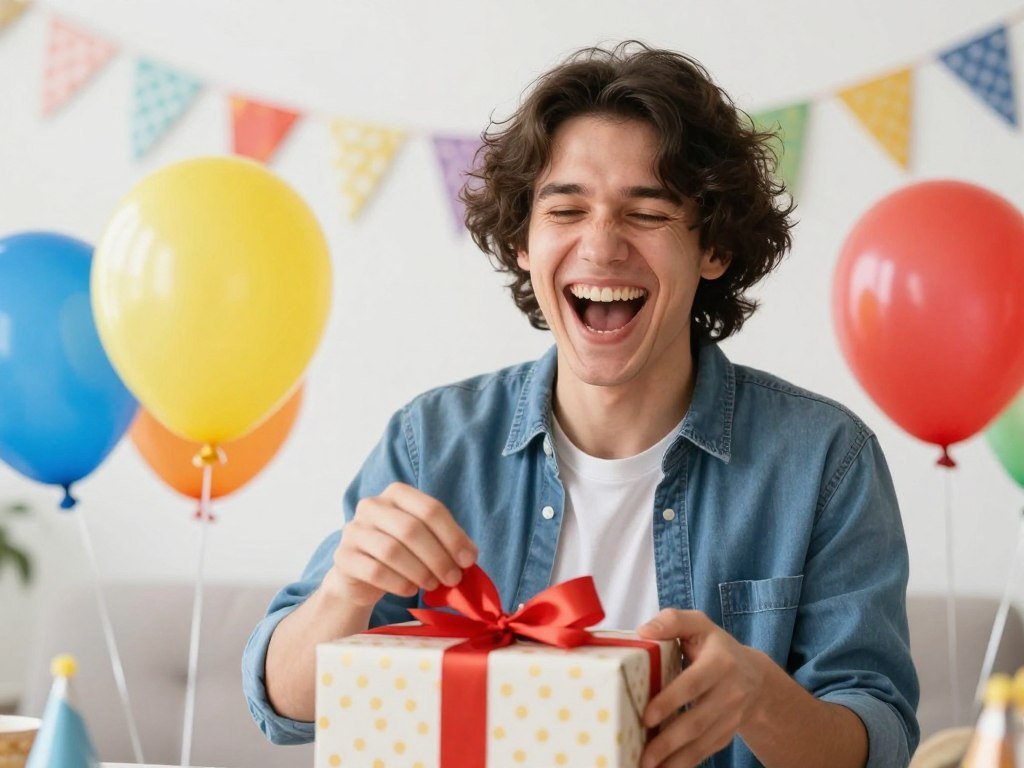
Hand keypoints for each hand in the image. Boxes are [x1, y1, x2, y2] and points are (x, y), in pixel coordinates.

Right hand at [323, 482, 477, 607]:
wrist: (362, 575)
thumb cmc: (402, 553)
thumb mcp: (426, 540)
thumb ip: (448, 542)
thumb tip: (469, 556)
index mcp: (397, 494)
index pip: (430, 509)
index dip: (453, 536)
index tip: (468, 560)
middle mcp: (372, 505)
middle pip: (412, 529)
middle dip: (438, 557)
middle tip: (453, 578)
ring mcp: (354, 530)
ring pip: (392, 551)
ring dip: (419, 571)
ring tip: (432, 584)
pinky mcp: (343, 556)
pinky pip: (375, 571)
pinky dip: (398, 583)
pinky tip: (410, 589)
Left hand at [637, 609, 767, 767]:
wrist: (754, 676)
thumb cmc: (715, 647)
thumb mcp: (699, 624)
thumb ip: (673, 620)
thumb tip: (643, 631)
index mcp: (721, 661)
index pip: (693, 683)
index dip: (670, 701)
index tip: (647, 717)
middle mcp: (731, 692)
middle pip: (698, 721)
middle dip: (669, 741)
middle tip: (643, 755)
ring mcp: (732, 717)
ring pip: (702, 743)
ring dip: (675, 759)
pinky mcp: (727, 734)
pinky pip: (706, 752)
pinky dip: (685, 763)